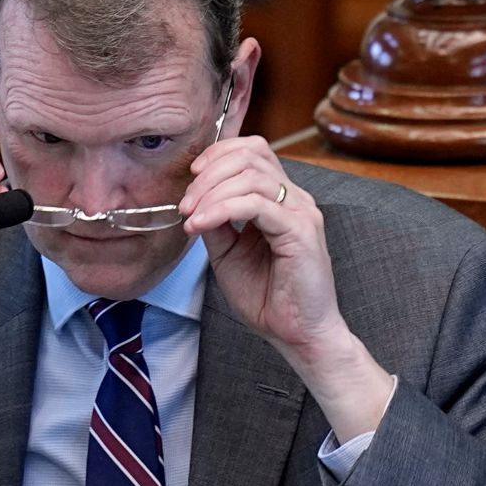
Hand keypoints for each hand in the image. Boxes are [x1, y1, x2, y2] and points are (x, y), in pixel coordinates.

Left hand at [179, 136, 391, 440]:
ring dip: (211, 192)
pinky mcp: (300, 231)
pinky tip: (200, 226)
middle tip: (185, 203)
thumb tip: (192, 201)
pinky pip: (257, 205)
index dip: (219, 154)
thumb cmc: (267, 297)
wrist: (297, 334)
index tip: (190, 178)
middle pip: (251, 154)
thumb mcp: (227, 253)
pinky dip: (221, 209)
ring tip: (190, 218)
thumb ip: (215, 223)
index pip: (253, 151)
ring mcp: (301, 212)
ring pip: (251, 176)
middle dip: (209, 172)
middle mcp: (295, 199)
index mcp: (281, 199)